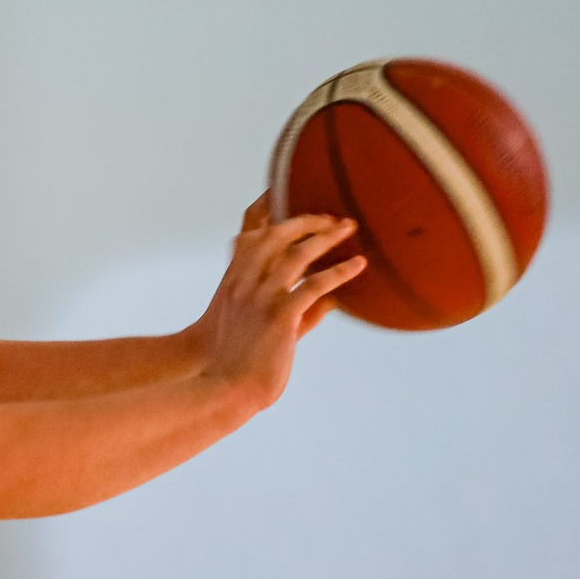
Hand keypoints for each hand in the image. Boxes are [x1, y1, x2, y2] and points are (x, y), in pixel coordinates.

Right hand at [191, 196, 365, 408]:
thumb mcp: (258, 329)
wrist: (221, 385)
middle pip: (276, 235)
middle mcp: (245, 282)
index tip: (285, 193)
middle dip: (305, 220)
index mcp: (234, 282)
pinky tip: (358, 265)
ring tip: (348, 228)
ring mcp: (261, 296)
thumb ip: (297, 311)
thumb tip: (332, 303)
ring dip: (325, 237)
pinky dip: (338, 271)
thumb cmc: (236, 362)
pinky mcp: (280, 314)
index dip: (266, 210)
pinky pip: (314, 284)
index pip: (249, 235)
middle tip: (332, 218)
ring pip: (296, 253)